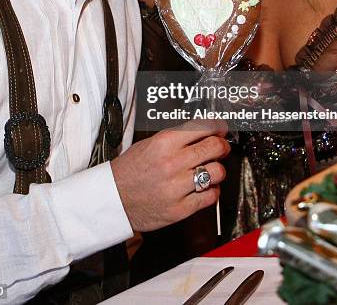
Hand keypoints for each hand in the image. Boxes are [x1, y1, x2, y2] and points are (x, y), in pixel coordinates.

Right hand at [111, 120, 229, 231]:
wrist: (113, 200)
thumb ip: (175, 138)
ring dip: (217, 169)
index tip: (221, 128)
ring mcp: (177, 187)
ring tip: (210, 170)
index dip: (217, 126)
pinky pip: (210, 196)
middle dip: (222, 146)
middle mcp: (172, 163)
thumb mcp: (149, 144)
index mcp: (164, 143)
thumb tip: (202, 131)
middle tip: (220, 147)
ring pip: (217, 172)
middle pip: (215, 147)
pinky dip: (211, 191)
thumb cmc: (130, 171)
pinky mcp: (180, 209)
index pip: (203, 127)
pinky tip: (203, 188)